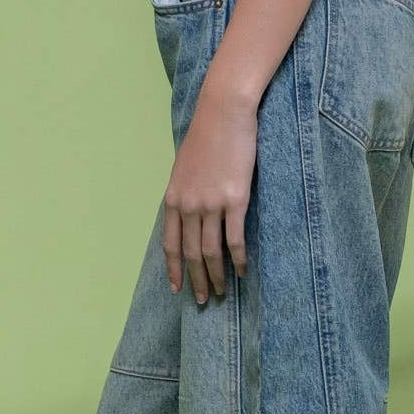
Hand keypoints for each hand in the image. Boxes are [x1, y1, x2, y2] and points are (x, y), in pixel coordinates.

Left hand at [163, 83, 257, 302]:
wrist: (223, 112)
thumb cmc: (207, 135)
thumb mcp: (185, 167)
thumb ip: (185, 192)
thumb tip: (188, 212)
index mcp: (174, 198)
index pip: (171, 244)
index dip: (173, 269)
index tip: (176, 289)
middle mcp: (189, 205)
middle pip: (191, 254)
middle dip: (196, 280)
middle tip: (203, 301)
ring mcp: (211, 204)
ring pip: (211, 251)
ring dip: (216, 276)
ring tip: (221, 293)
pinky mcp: (235, 200)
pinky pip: (234, 239)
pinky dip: (237, 260)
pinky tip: (242, 272)